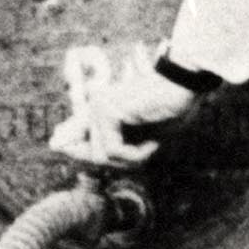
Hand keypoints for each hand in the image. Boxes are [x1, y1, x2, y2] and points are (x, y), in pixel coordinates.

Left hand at [51, 53, 205, 170]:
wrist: (184, 85)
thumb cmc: (170, 110)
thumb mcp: (141, 137)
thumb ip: (113, 147)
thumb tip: (64, 149)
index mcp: (98, 109)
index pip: (73, 140)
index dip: (86, 156)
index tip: (94, 157)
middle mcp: (93, 106)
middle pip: (93, 156)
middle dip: (124, 163)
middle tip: (146, 151)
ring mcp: (98, 107)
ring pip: (102, 157)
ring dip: (132, 160)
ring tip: (150, 146)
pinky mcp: (108, 112)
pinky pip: (114, 150)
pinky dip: (136, 154)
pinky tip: (152, 143)